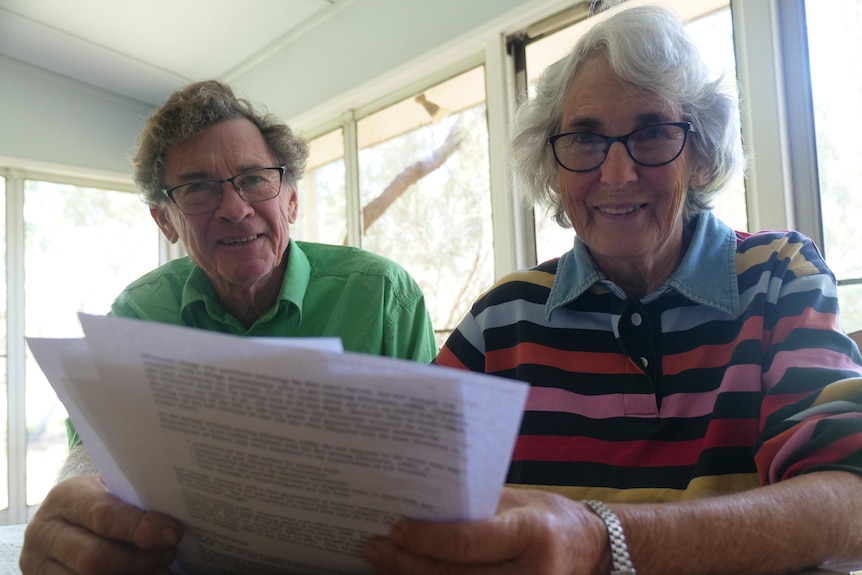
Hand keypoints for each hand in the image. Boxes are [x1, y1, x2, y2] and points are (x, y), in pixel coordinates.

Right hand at [19, 474, 182, 574]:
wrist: (65, 521)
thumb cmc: (101, 502)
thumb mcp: (111, 492)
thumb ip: (134, 503)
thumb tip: (173, 525)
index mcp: (65, 497)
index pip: (103, 515)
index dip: (141, 528)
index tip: (172, 534)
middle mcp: (44, 532)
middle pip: (94, 558)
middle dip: (139, 561)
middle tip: (169, 555)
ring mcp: (38, 564)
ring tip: (160, 570)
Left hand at [363, 487, 610, 574]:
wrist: (595, 549)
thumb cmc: (550, 516)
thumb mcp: (519, 501)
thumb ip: (476, 507)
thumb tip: (420, 506)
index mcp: (533, 533)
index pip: (468, 542)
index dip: (426, 538)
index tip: (396, 528)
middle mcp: (531, 573)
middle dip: (407, 563)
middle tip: (374, 547)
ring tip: (383, 563)